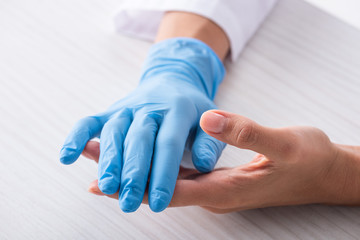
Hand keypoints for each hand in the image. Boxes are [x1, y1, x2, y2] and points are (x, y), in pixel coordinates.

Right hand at [59, 38, 225, 211]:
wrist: (172, 82)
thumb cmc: (191, 109)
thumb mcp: (208, 121)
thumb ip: (209, 143)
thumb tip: (202, 165)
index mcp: (177, 110)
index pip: (168, 144)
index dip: (163, 173)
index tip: (161, 201)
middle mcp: (149, 108)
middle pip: (138, 140)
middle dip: (133, 172)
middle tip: (129, 202)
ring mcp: (127, 108)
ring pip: (113, 133)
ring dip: (107, 160)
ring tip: (105, 187)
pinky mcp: (110, 111)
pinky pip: (89, 122)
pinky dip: (77, 137)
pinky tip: (67, 156)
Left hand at [84, 110, 359, 212]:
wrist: (323, 172)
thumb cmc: (306, 160)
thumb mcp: (282, 143)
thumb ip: (245, 133)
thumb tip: (208, 120)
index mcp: (226, 190)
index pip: (172, 191)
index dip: (136, 184)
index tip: (103, 180)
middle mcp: (215, 195)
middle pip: (162, 191)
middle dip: (127, 181)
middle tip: (92, 170)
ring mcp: (216, 190)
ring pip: (169, 185)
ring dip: (140, 175)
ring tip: (109, 164)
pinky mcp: (218, 181)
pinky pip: (181, 178)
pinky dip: (158, 170)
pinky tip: (146, 161)